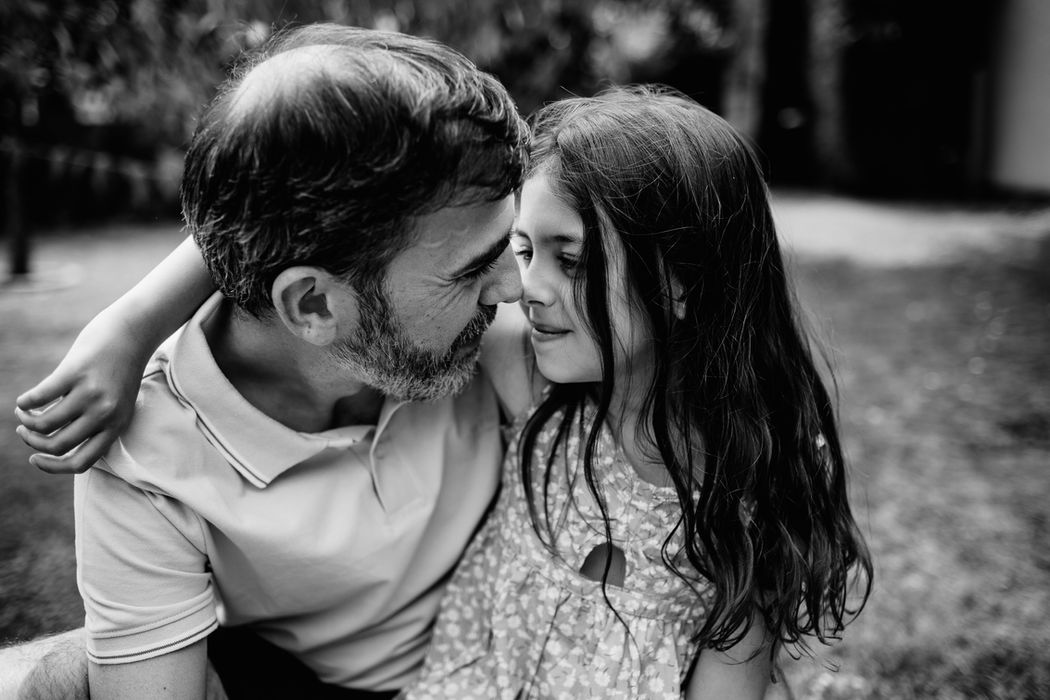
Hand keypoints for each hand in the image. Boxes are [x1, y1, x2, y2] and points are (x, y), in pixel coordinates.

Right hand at [15, 314, 147, 473]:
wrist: (132, 332)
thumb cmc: (119, 369)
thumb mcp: (118, 403)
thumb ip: (96, 423)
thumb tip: (55, 443)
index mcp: (117, 425)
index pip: (82, 462)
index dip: (52, 467)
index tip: (34, 458)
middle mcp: (106, 414)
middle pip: (58, 445)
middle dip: (33, 442)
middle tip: (24, 431)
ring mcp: (91, 393)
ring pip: (44, 424)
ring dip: (25, 421)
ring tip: (23, 413)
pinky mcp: (76, 373)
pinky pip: (39, 397)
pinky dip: (24, 403)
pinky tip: (23, 400)